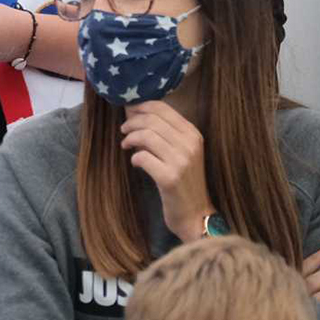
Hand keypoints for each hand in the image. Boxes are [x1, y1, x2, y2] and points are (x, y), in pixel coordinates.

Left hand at [121, 100, 211, 240]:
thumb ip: (164, 132)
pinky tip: (136, 163)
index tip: (129, 112)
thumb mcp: (180, 151)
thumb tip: (135, 111)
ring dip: (130, 139)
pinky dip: (134, 158)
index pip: (162, 108)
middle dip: (131, 122)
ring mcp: (181, 161)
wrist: (195, 213)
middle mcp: (190, 144)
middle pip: (151, 120)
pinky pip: (142, 157)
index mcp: (193, 134)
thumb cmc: (183, 179)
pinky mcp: (170, 178)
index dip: (140, 106)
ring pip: (146, 135)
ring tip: (126, 145)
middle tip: (124, 131)